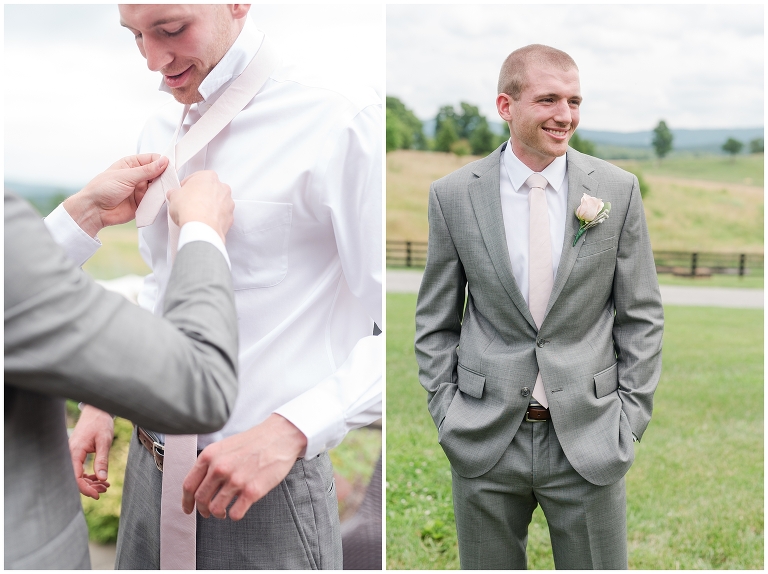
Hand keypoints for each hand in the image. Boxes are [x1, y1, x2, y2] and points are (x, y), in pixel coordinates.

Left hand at [63, 154, 168, 236]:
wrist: (94, 210)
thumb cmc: (103, 189)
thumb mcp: (126, 176)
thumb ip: (146, 170)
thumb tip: (164, 161)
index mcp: (132, 164)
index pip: (153, 159)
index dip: (163, 162)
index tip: (171, 168)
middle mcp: (138, 176)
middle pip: (159, 173)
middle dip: (165, 176)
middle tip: (171, 180)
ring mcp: (141, 189)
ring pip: (159, 187)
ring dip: (163, 189)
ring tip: (165, 191)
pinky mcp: (143, 202)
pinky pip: (156, 200)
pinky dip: (159, 200)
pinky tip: (161, 199)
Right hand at [68, 405, 114, 498]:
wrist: (96, 411)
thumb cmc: (100, 423)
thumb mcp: (104, 441)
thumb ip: (102, 460)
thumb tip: (102, 479)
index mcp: (74, 452)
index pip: (75, 477)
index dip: (86, 489)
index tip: (98, 495)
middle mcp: (70, 454)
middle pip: (75, 478)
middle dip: (90, 487)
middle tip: (105, 489)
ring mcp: (72, 454)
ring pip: (78, 475)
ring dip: (91, 482)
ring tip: (105, 485)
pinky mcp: (76, 454)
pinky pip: (79, 469)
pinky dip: (90, 475)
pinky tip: (100, 478)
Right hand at [166, 171, 233, 242]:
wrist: (201, 228)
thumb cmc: (190, 209)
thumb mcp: (174, 197)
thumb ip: (175, 193)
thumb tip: (174, 195)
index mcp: (209, 177)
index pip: (196, 177)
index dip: (187, 186)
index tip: (183, 191)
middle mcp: (222, 187)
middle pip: (210, 189)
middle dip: (201, 195)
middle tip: (190, 203)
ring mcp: (228, 202)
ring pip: (218, 202)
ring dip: (210, 206)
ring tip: (197, 214)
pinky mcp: (230, 217)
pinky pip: (222, 215)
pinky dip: (215, 218)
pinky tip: (205, 222)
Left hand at [181, 414, 307, 519]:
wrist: (279, 437)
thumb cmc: (254, 441)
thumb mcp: (225, 446)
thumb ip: (210, 463)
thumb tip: (199, 484)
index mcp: (210, 456)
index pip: (189, 485)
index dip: (187, 501)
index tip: (189, 508)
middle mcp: (220, 468)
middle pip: (201, 499)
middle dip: (203, 510)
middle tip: (208, 512)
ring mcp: (236, 480)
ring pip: (216, 509)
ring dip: (218, 514)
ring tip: (224, 511)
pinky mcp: (252, 491)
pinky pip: (235, 513)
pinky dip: (234, 515)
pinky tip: (239, 508)